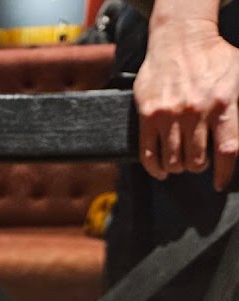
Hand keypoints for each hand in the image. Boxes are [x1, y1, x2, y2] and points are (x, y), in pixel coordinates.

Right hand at [134, 17, 238, 190]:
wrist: (179, 38)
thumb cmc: (212, 57)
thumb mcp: (238, 76)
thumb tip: (238, 141)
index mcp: (222, 103)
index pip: (226, 150)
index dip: (222, 173)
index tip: (218, 184)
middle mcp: (196, 111)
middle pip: (197, 160)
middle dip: (198, 166)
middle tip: (197, 160)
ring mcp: (170, 115)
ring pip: (174, 161)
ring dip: (178, 167)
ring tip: (180, 162)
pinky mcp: (149, 116)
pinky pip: (150, 155)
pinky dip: (155, 169)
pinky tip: (161, 171)